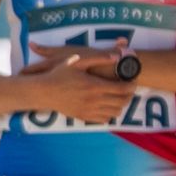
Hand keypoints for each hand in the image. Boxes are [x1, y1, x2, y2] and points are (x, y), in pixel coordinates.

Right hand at [17, 48, 134, 121]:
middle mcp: (94, 100)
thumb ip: (99, 58)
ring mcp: (88, 110)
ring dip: (121, 105)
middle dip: (129, 95)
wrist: (42, 92)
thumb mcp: (77, 61)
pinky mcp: (83, 117)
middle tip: (128, 88)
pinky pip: (104, 120)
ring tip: (118, 97)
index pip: (123, 89)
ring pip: (115, 112)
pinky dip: (110, 114)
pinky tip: (107, 105)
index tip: (132, 80)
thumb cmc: (59, 74)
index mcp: (95, 86)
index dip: (132, 85)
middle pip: (122, 102)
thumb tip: (117, 56)